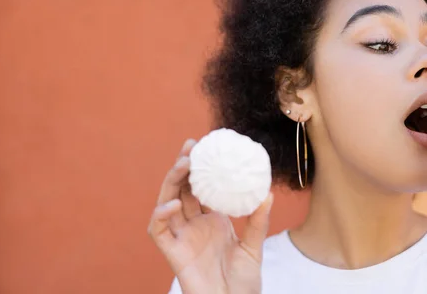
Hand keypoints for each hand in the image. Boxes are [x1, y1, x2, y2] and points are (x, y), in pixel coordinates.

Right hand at [148, 139, 273, 293]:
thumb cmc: (244, 283)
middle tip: (190, 146)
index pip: (202, 189)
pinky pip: (158, 231)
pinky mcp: (172, 253)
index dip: (201, 168)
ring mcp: (182, 238)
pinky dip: (160, 215)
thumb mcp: (254, 248)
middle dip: (183, 167)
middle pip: (182, 190)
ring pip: (167, 203)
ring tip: (183, 164)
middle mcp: (194, 226)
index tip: (207, 147)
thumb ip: (258, 222)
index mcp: (212, 221)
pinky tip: (172, 203)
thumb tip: (268, 193)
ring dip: (171, 182)